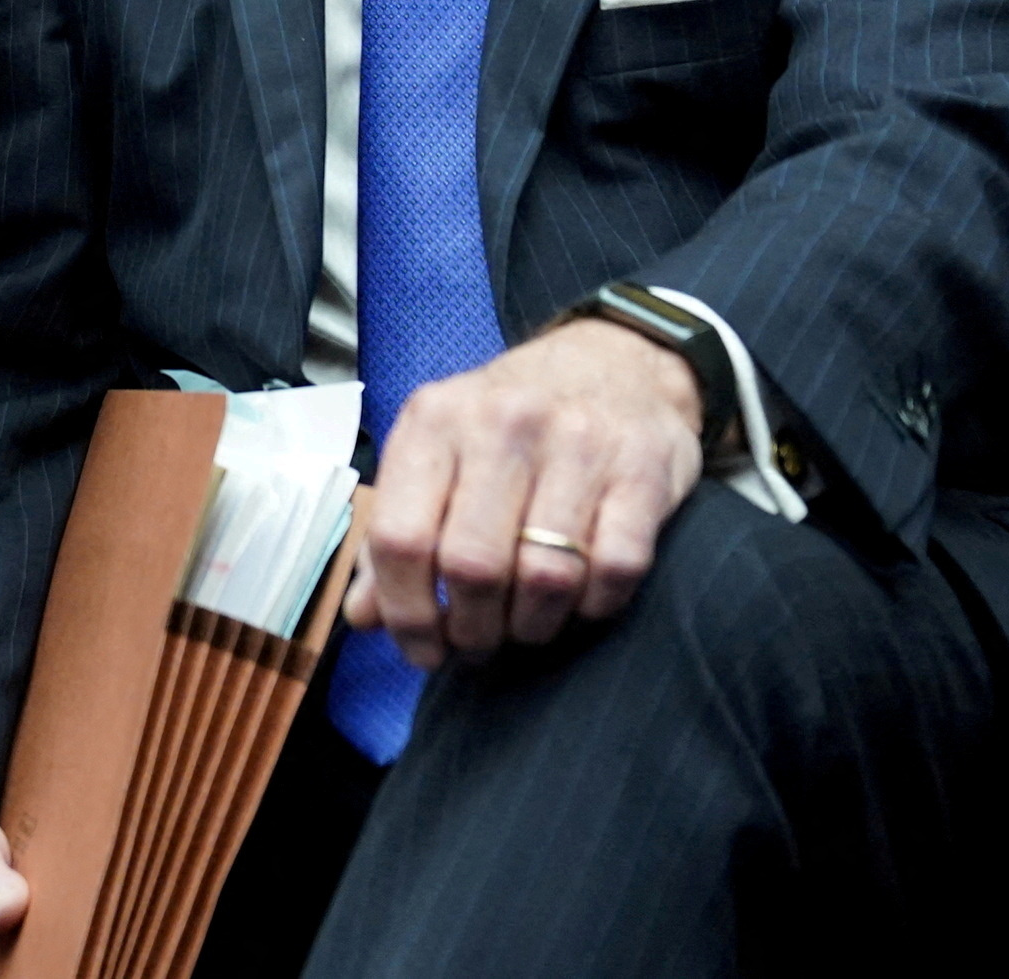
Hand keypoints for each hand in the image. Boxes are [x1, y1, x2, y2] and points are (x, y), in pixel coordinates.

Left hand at [343, 317, 703, 667]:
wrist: (617, 360)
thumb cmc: (510, 422)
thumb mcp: (437, 453)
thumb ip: (396, 532)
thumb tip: (365, 616)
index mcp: (433, 421)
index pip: (398, 537)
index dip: (405, 611)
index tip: (421, 648)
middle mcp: (501, 423)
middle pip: (472, 565)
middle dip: (472, 628)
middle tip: (477, 642)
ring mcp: (578, 443)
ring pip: (545, 576)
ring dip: (531, 626)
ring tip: (524, 626)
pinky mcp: (644, 469)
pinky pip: (616, 569)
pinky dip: (594, 605)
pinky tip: (580, 599)